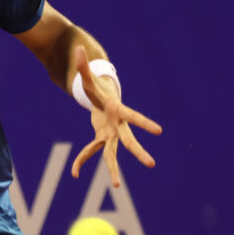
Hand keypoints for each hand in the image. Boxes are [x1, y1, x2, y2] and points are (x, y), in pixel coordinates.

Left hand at [70, 46, 162, 186]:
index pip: (134, 117)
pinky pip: (90, 152)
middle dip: (139, 152)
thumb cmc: (96, 88)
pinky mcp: (100, 139)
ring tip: (118, 186)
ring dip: (114, 170)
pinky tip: (73, 173)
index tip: (160, 131)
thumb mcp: (87, 78)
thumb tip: (78, 49)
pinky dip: (81, 161)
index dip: (145, 123)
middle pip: (129, 141)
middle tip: (152, 164)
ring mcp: (109, 135)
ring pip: (113, 154)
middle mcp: (117, 127)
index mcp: (118, 111)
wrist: (101, 101)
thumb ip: (82, 65)